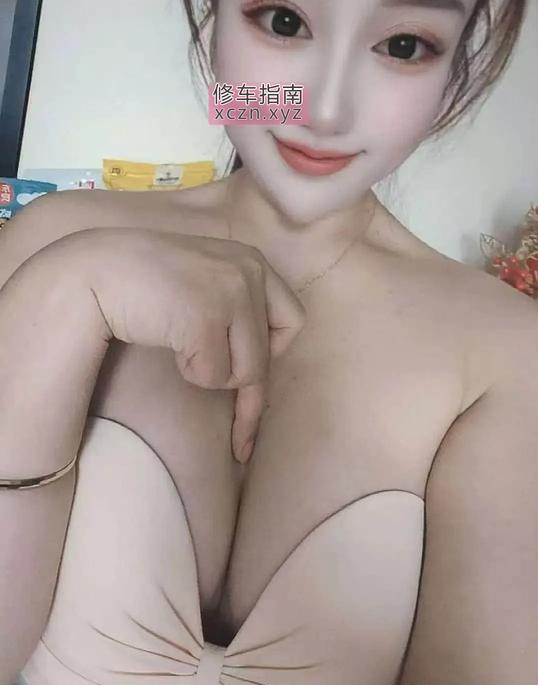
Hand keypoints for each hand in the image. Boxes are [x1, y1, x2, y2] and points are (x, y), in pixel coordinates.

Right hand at [61, 227, 305, 462]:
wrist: (98, 270)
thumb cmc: (146, 282)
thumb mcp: (205, 281)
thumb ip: (236, 308)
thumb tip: (259, 375)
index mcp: (253, 261)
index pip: (291, 321)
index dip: (274, 356)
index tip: (254, 382)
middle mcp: (250, 272)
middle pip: (267, 356)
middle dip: (245, 388)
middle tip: (231, 423)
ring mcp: (231, 294)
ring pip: (245, 373)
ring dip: (211, 374)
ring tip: (180, 344)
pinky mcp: (208, 318)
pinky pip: (213, 377)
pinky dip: (190, 372)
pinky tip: (169, 342)